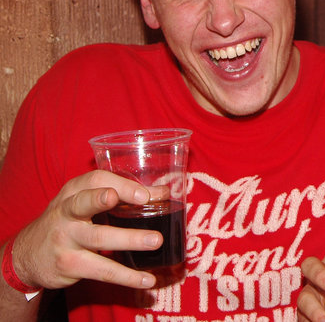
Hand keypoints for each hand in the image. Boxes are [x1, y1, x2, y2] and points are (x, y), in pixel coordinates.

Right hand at [11, 170, 163, 290]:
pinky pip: (102, 270)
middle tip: (143, 201)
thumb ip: (120, 195)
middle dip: (109, 200)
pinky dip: (127, 277)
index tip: (147, 193)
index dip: (122, 184)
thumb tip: (162, 192)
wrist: (27, 255)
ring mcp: (66, 240)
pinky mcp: (69, 265)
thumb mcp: (85, 202)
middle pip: (86, 203)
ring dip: (130, 239)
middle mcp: (65, 213)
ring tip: (156, 241)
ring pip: (99, 238)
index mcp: (73, 192)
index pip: (96, 180)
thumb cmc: (67, 221)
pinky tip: (147, 280)